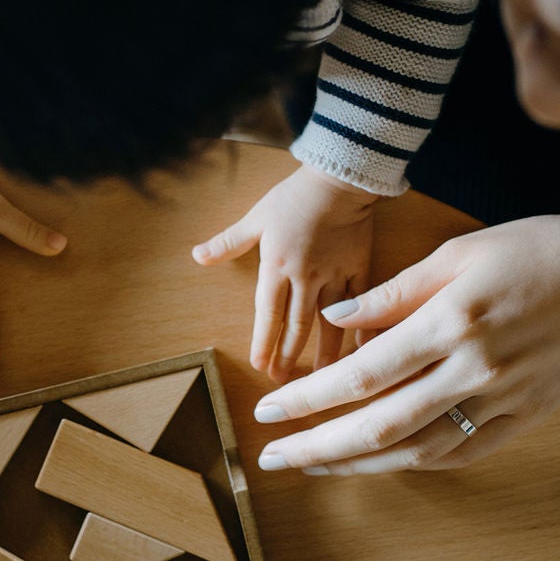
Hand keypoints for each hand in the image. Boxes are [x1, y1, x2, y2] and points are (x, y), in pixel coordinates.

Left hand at [193, 164, 379, 382]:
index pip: (267, 315)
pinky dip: (361, 329)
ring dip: (325, 355)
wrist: (340, 178)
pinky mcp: (360, 270)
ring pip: (329, 324)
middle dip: (288, 357)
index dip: (263, 343)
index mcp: (277, 267)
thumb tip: (197, 255)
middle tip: (282, 382)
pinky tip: (361, 353)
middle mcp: (306, 278)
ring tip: (323, 380)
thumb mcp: (256, 217)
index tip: (259, 366)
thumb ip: (228, 242)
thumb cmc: (295, 197)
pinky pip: (362, 306)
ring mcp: (336, 276)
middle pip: (296, 327)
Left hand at [250, 195, 559, 473]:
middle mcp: (474, 369)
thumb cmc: (539, 247)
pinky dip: (417, 462)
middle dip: (318, 447)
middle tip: (272, 460)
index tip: (267, 411)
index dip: (307, 398)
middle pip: (380, 425)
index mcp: (450, 321)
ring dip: (361, 465)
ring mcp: (505, 399)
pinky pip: (463, 452)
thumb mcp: (459, 251)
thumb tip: (336, 318)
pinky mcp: (529, 416)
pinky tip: (383, 462)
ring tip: (316, 467)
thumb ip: (393, 292)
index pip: (360, 374)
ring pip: (419, 450)